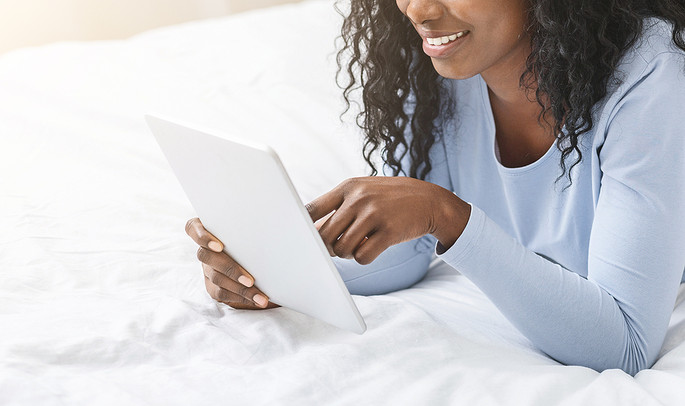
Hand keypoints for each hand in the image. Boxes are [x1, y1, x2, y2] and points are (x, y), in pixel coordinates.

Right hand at [185, 218, 277, 308]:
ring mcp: (207, 268)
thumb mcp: (250, 227)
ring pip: (216, 279)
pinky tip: (256, 300)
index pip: (194, 228)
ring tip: (261, 297)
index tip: (219, 246)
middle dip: (231, 270)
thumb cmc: (254, 234)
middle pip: (207, 257)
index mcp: (209, 229)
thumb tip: (272, 224)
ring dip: (240, 289)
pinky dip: (240, 297)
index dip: (203, 237)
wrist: (257, 253)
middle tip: (250, 281)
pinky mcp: (211, 285)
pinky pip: (221, 293)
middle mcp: (205, 249)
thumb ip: (250, 224)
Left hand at [306, 177, 469, 264]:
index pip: (312, 209)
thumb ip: (339, 206)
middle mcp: (358, 198)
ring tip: (358, 246)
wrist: (430, 200)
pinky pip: (362, 256)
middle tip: (339, 246)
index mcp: (348, 187)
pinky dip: (363, 258)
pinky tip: (372, 248)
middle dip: (328, 246)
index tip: (305, 238)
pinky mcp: (389, 231)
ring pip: (341, 248)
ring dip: (347, 254)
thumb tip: (311, 230)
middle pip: (323, 234)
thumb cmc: (390, 199)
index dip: (304, 228)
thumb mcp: (364, 192)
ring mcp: (374, 214)